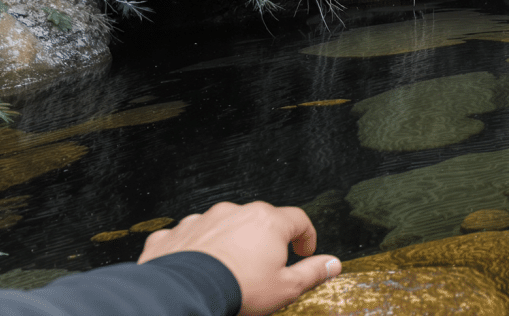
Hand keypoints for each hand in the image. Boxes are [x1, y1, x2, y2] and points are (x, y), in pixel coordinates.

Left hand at [137, 201, 340, 315]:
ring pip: (225, 226)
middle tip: (266, 267)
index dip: (306, 237)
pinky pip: (192, 236)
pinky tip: (200, 269)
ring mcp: (203, 220)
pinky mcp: (176, 233)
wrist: (183, 294)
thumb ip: (312, 272)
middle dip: (265, 241)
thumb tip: (332, 264)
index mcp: (267, 222)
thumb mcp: (286, 288)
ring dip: (231, 243)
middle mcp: (235, 213)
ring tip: (230, 271)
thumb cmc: (236, 290)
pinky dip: (198, 249)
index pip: (298, 220)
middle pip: (260, 221)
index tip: (304, 252)